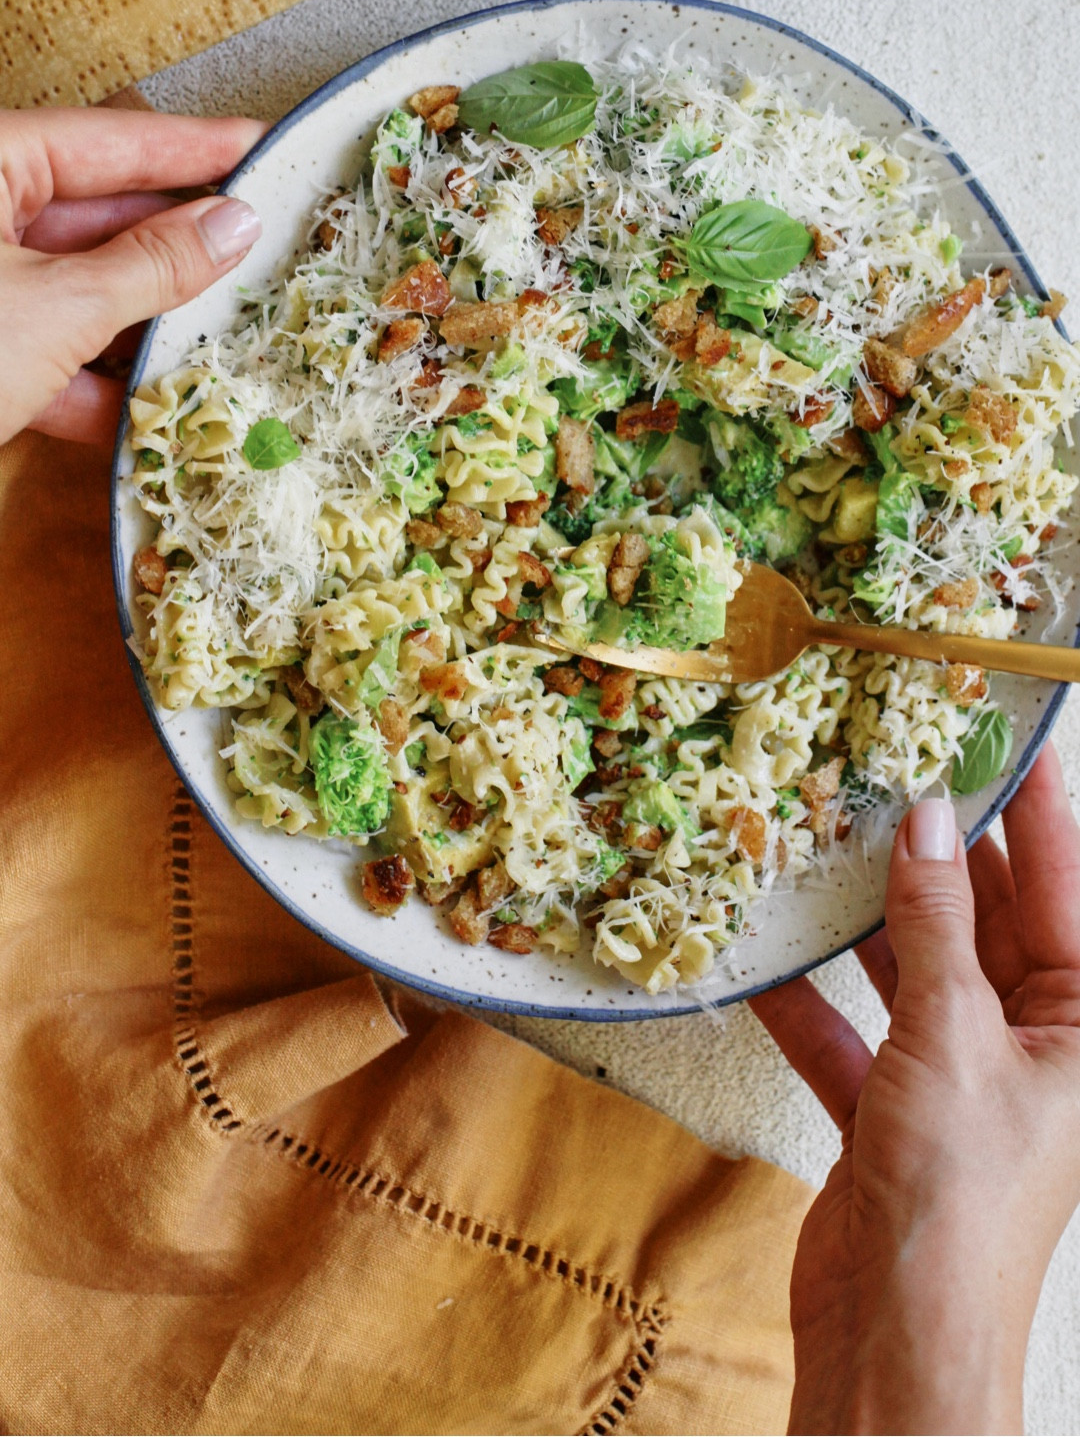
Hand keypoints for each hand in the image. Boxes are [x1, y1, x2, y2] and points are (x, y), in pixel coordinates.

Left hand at [0, 106, 264, 446]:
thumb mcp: (54, 309)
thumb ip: (151, 265)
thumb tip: (232, 224)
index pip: (115, 141)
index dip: (200, 148)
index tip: (271, 147)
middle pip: (101, 216)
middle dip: (182, 249)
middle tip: (272, 255)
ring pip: (78, 292)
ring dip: (147, 328)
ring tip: (231, 339)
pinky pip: (44, 353)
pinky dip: (92, 386)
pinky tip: (151, 415)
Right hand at [753, 745, 1079, 1435]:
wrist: (898, 1346)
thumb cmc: (961, 1205)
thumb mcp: (951, 1038)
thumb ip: (933, 923)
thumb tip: (926, 824)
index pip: (1065, 886)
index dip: (1034, 807)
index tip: (1008, 732)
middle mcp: (1032, 1047)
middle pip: (985, 921)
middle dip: (933, 854)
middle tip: (893, 768)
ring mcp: (959, 1081)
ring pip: (913, 970)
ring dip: (861, 920)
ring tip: (819, 838)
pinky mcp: (893, 1116)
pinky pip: (852, 1034)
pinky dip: (809, 1003)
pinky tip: (762, 957)